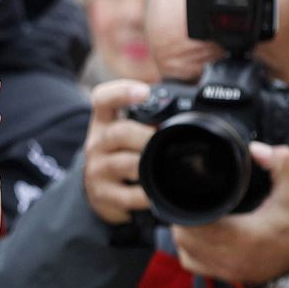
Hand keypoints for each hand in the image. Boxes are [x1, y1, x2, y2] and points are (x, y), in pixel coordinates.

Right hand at [82, 79, 154, 225]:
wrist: (97, 191)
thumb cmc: (120, 155)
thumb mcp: (125, 132)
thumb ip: (149, 118)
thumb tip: (191, 109)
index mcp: (104, 122)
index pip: (103, 99)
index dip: (121, 92)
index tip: (144, 92)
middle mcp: (97, 143)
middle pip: (118, 133)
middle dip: (146, 136)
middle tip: (164, 139)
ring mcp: (97, 170)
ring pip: (124, 164)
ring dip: (148, 164)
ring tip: (164, 166)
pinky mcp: (102, 195)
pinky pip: (128, 195)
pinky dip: (146, 195)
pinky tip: (155, 194)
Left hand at [170, 143, 288, 285]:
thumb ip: (279, 164)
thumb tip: (255, 149)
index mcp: (242, 235)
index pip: (196, 224)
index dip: (186, 207)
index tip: (189, 193)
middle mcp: (229, 256)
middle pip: (184, 237)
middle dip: (182, 217)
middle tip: (187, 199)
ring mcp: (225, 269)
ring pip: (185, 251)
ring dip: (183, 233)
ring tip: (192, 214)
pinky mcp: (224, 276)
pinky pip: (193, 264)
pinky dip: (189, 249)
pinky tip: (197, 235)